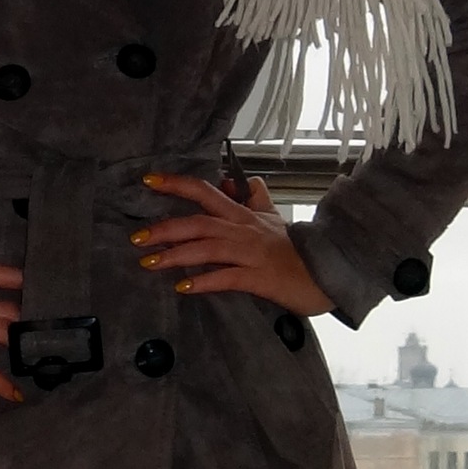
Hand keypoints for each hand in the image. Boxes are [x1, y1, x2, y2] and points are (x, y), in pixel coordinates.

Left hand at [130, 172, 331, 316]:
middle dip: (165, 228)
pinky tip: (183, 286)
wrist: (331, 269)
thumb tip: (241, 183)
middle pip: (198, 221)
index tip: (148, 181)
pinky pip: (226, 277)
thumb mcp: (276, 219)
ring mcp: (251, 253)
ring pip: (207, 247)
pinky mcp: (259, 277)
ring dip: (175, 254)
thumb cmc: (299, 249)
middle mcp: (243, 229)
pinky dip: (203, 281)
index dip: (177, 184)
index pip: (206, 192)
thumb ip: (257, 200)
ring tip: (149, 262)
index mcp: (244, 215)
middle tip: (136, 238)